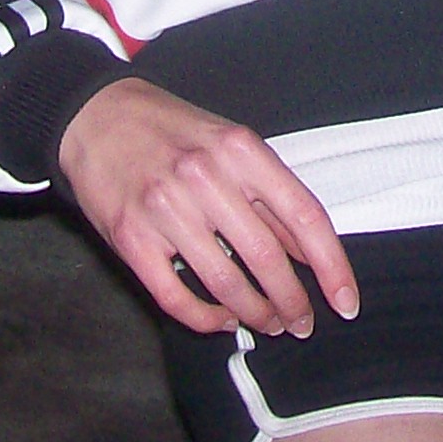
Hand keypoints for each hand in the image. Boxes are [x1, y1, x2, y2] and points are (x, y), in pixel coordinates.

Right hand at [56, 77, 359, 338]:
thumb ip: (269, 196)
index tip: (346, 303)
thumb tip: (309, 254)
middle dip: (293, 303)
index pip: (304, 217)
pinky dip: (205, 319)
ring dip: (255, 315)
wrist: (96, 116)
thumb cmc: (173, 131)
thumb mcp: (230, 145)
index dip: (332, 267)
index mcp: (241, 150)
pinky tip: (222, 321)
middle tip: (301, 324)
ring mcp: (164, 208)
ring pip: (226, 283)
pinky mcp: (130, 237)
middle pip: (268, 259)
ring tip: (268, 325)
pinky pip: (176, 296)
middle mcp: (205, 177)